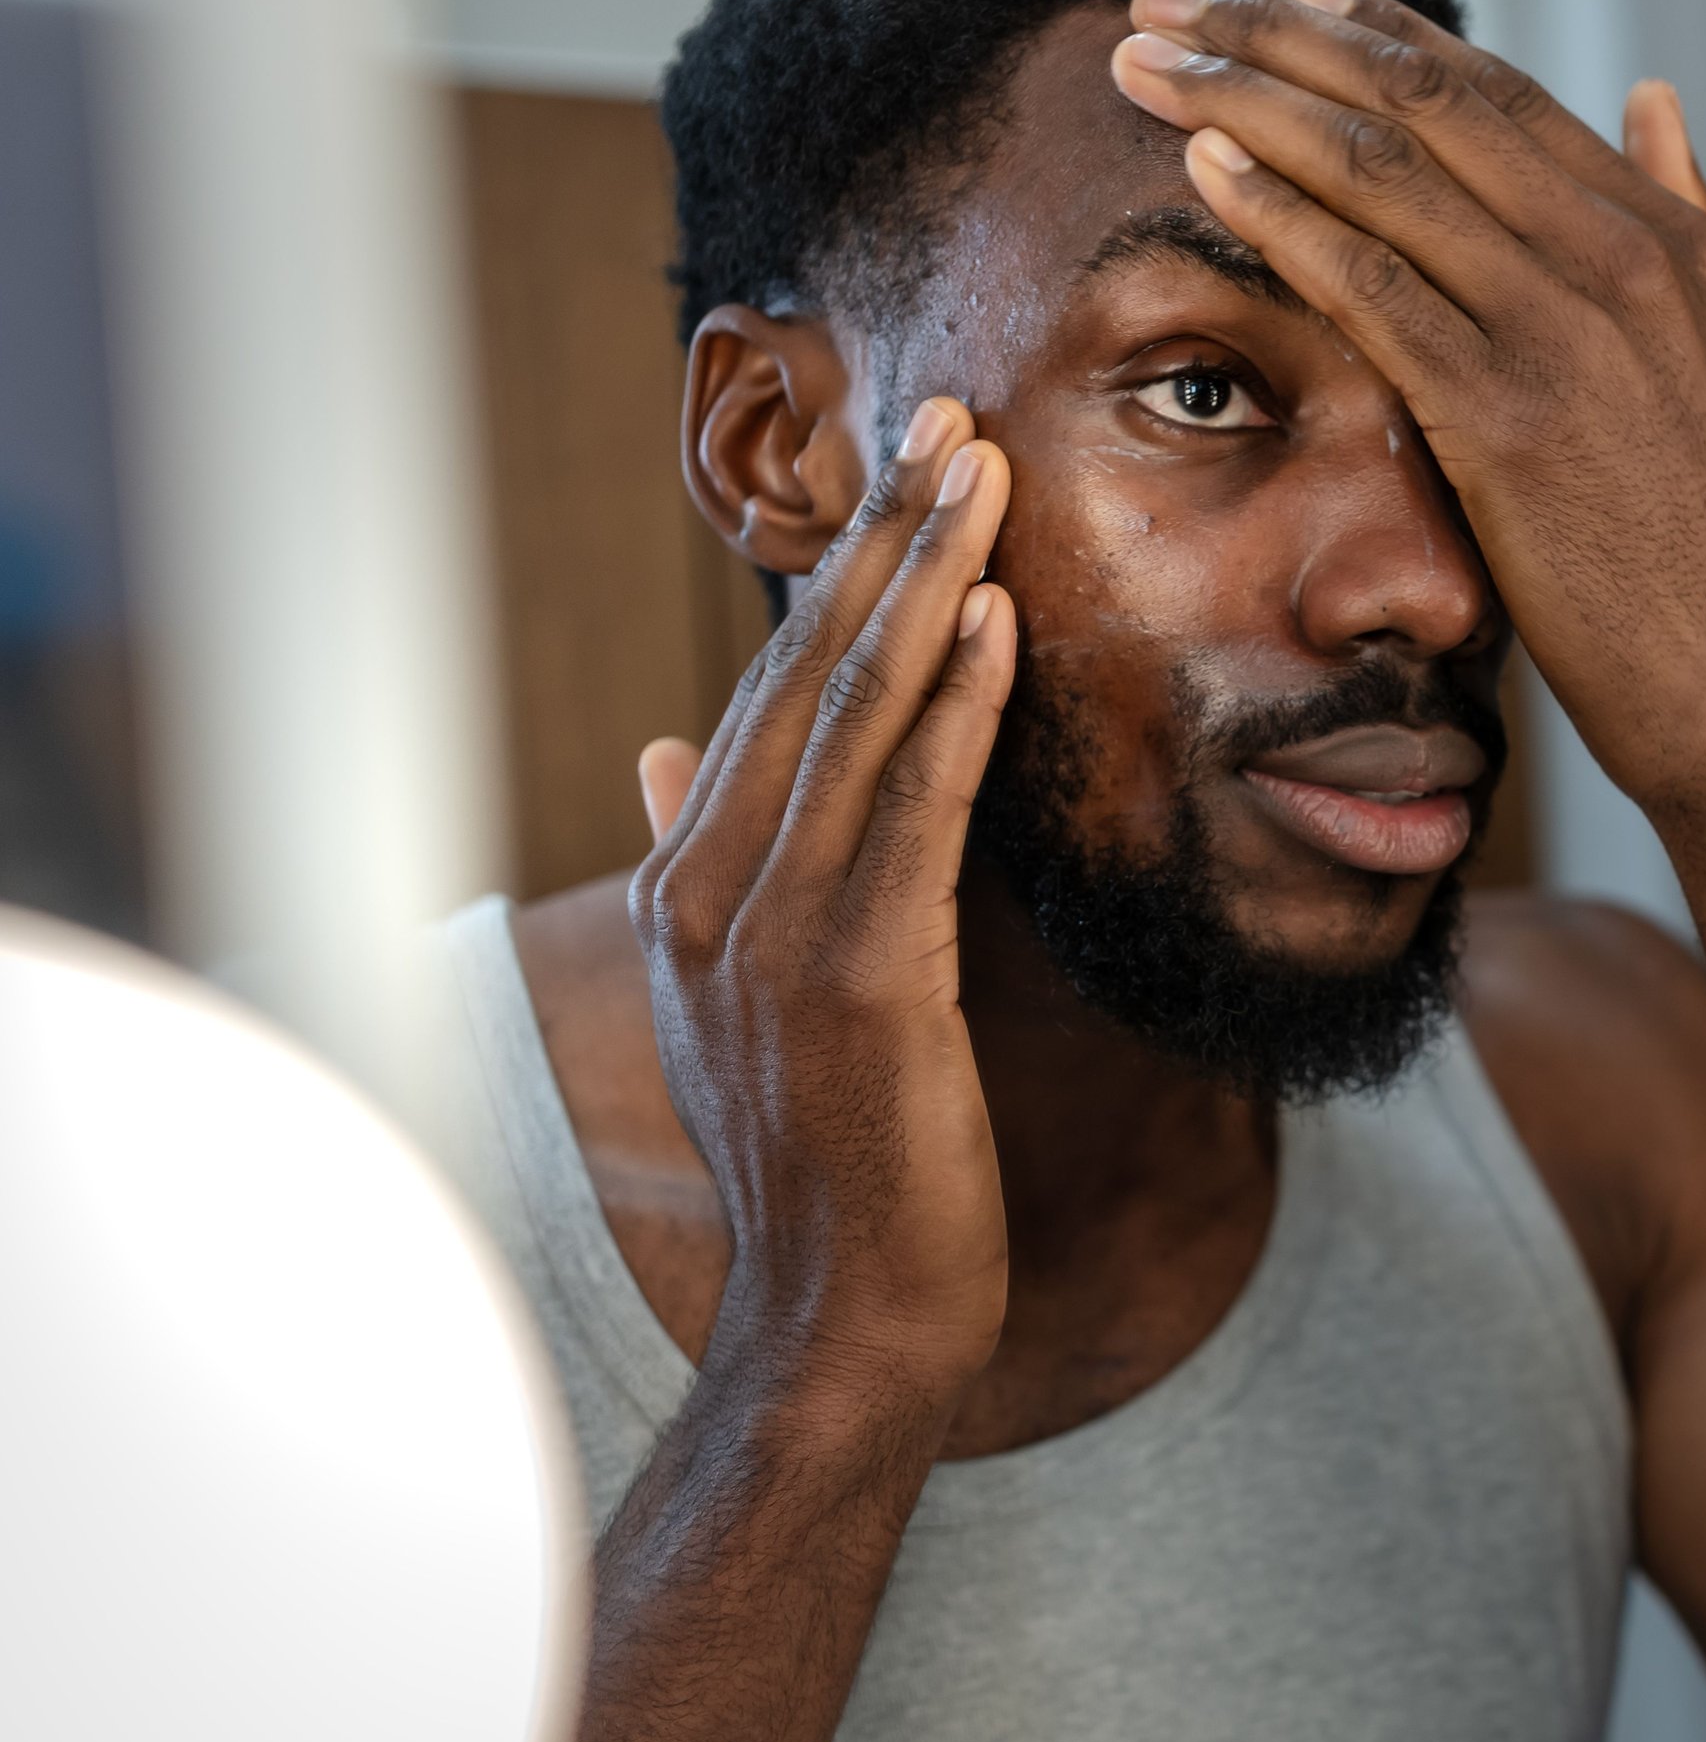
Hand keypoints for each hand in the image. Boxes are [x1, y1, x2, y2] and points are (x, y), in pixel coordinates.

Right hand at [626, 397, 1019, 1430]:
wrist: (842, 1323)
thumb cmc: (828, 1168)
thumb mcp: (746, 1003)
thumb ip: (710, 861)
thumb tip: (670, 743)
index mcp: (690, 884)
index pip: (775, 694)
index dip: (842, 575)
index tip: (908, 473)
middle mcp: (715, 890)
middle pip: (810, 673)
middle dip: (886, 537)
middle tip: (956, 418)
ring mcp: (779, 933)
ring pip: (860, 717)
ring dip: (930, 582)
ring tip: (989, 472)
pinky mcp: (862, 978)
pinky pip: (916, 810)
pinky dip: (957, 707)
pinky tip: (1000, 622)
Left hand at [1110, 0, 1705, 820]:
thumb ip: (1692, 222)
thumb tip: (1655, 100)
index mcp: (1663, 240)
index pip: (1500, 96)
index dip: (1383, 34)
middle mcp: (1616, 262)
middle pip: (1425, 108)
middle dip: (1282, 39)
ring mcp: (1562, 335)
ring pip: (1383, 175)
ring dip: (1249, 103)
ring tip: (1152, 60)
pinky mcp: (1507, 419)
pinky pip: (1371, 288)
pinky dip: (1281, 215)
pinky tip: (1205, 166)